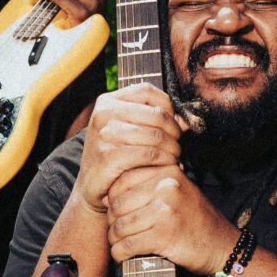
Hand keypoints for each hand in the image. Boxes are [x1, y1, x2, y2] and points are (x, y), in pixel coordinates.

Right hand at [73, 86, 183, 215]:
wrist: (91, 186)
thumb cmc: (115, 155)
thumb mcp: (129, 130)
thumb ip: (154, 120)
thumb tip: (185, 120)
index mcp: (108, 101)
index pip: (147, 91)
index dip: (167, 106)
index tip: (173, 124)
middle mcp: (104, 114)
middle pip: (156, 114)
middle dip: (174, 131)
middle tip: (178, 145)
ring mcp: (105, 135)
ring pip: (156, 135)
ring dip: (172, 147)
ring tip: (175, 156)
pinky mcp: (109, 157)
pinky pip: (150, 154)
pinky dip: (164, 160)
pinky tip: (167, 165)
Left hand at [106, 163, 238, 273]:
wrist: (223, 246)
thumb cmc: (195, 221)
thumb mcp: (175, 192)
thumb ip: (146, 186)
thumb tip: (106, 195)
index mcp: (167, 172)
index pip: (122, 180)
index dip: (113, 199)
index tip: (118, 213)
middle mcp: (166, 187)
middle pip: (117, 203)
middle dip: (112, 222)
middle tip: (117, 233)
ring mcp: (165, 211)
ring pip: (119, 226)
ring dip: (115, 240)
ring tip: (120, 245)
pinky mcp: (164, 235)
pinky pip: (127, 245)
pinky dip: (120, 254)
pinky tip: (123, 256)